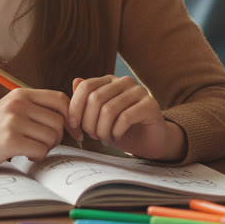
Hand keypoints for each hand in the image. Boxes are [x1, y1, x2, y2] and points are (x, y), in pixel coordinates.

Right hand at [0, 88, 69, 174]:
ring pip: (52, 136)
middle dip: (56, 137)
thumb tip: (71, 118)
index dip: (70, 116)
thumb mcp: (11, 111)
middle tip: (41, 144)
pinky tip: (24, 155)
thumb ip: (35, 110)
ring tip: (30, 149)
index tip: (69, 131)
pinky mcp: (9, 140)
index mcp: (21, 94)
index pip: (60, 99)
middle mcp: (18, 104)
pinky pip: (41, 150)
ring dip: (46, 148)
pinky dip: (37, 156)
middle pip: (60, 121)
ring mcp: (13, 121)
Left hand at [68, 75, 185, 160]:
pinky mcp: (150, 105)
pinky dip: (116, 132)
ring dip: (102, 130)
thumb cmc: (120, 130)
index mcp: (110, 81)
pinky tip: (117, 137)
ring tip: (105, 139)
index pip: (86, 86)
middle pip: (95, 98)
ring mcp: (139, 91)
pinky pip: (125, 118)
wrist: (148, 142)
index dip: (75, 107)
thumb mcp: (97, 118)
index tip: (73, 127)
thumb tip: (75, 81)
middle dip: (89, 123)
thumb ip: (85, 102)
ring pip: (109, 110)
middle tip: (93, 136)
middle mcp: (125, 82)